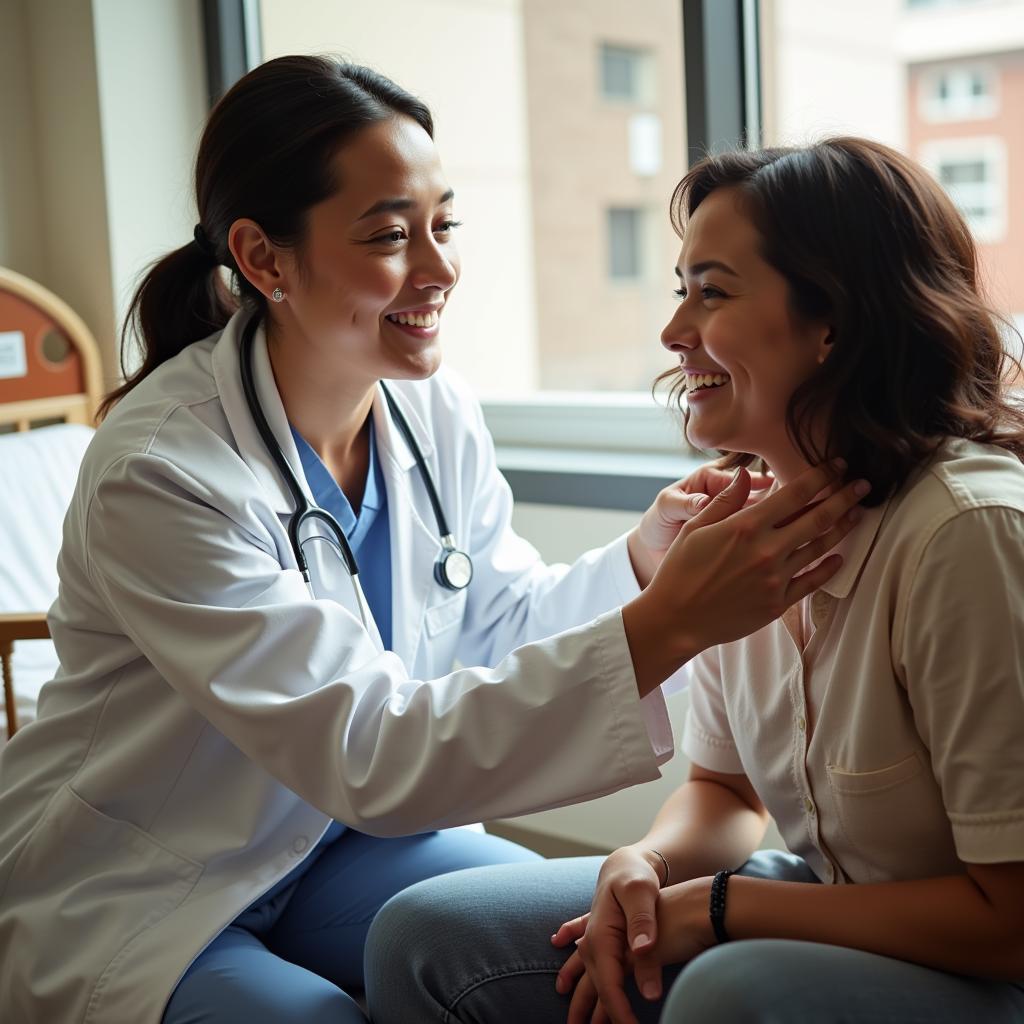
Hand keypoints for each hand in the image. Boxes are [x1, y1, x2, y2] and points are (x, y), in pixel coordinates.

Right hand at [553, 877, 717, 1023]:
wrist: (627, 856)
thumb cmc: (635, 873)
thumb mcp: (642, 893)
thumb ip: (642, 923)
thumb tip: (643, 952)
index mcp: (601, 933)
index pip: (609, 981)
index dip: (619, 1008)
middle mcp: (592, 937)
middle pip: (595, 982)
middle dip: (598, 1013)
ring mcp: (592, 932)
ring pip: (585, 972)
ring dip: (579, 995)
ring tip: (574, 1020)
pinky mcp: (597, 927)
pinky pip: (581, 950)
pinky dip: (572, 960)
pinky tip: (559, 947)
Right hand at [623, 461, 868, 696]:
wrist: (676, 620)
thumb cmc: (680, 571)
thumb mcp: (695, 528)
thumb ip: (725, 500)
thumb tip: (745, 474)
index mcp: (746, 526)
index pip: (795, 493)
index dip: (821, 475)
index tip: (837, 465)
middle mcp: (767, 550)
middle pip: (818, 517)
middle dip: (844, 497)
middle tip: (862, 484)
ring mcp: (776, 578)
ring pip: (820, 547)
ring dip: (842, 528)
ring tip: (856, 514)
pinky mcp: (778, 603)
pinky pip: (813, 582)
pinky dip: (829, 567)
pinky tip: (839, 557)